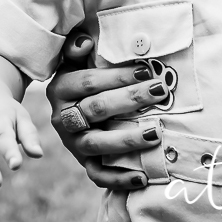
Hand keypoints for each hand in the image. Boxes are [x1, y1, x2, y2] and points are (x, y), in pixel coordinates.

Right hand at [46, 30, 164, 189]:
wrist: (68, 108)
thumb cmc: (82, 77)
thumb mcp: (74, 59)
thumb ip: (77, 47)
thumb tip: (86, 42)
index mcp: (61, 89)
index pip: (90, 82)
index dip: (118, 77)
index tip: (147, 71)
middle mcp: (63, 117)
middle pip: (98, 109)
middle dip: (131, 100)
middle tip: (161, 92)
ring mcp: (72, 142)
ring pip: (98, 143)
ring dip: (128, 140)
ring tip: (156, 133)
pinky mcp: (82, 162)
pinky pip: (98, 174)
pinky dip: (119, 178)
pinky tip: (142, 176)